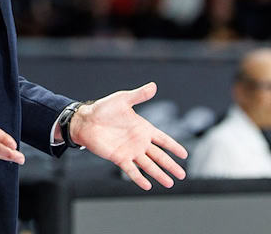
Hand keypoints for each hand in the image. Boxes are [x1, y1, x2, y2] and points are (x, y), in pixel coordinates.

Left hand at [69, 82, 186, 189]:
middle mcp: (139, 142)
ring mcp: (130, 151)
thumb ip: (139, 95)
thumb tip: (153, 86)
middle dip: (171, 165)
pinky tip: (147, 186)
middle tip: (182, 175)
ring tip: (169, 184)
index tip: (185, 155)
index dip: (174, 146)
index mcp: (143, 128)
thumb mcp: (123, 99)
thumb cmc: (103, 108)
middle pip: (159, 156)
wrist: (85, 121)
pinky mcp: (119, 158)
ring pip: (148, 165)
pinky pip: (131, 170)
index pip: (163, 139)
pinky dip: (139, 178)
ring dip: (159, 174)